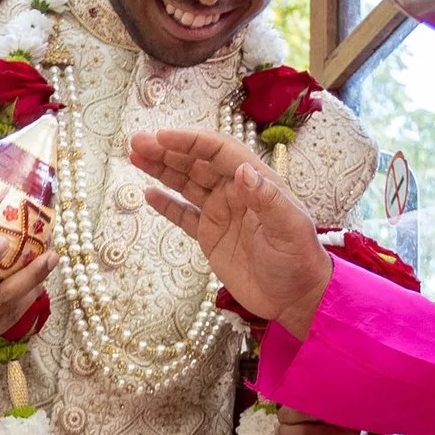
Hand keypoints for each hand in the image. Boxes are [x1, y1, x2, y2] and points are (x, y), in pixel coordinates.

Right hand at [129, 127, 331, 334]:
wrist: (296, 298)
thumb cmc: (299, 260)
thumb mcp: (290, 228)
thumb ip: (268, 199)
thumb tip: (243, 171)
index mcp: (256, 181)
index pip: (219, 152)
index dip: (191, 142)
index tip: (163, 137)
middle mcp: (235, 192)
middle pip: (196, 163)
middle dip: (167, 151)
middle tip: (137, 143)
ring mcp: (221, 213)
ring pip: (186, 184)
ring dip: (162, 169)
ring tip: (135, 156)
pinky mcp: (210, 236)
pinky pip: (184, 215)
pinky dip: (166, 204)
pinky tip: (148, 192)